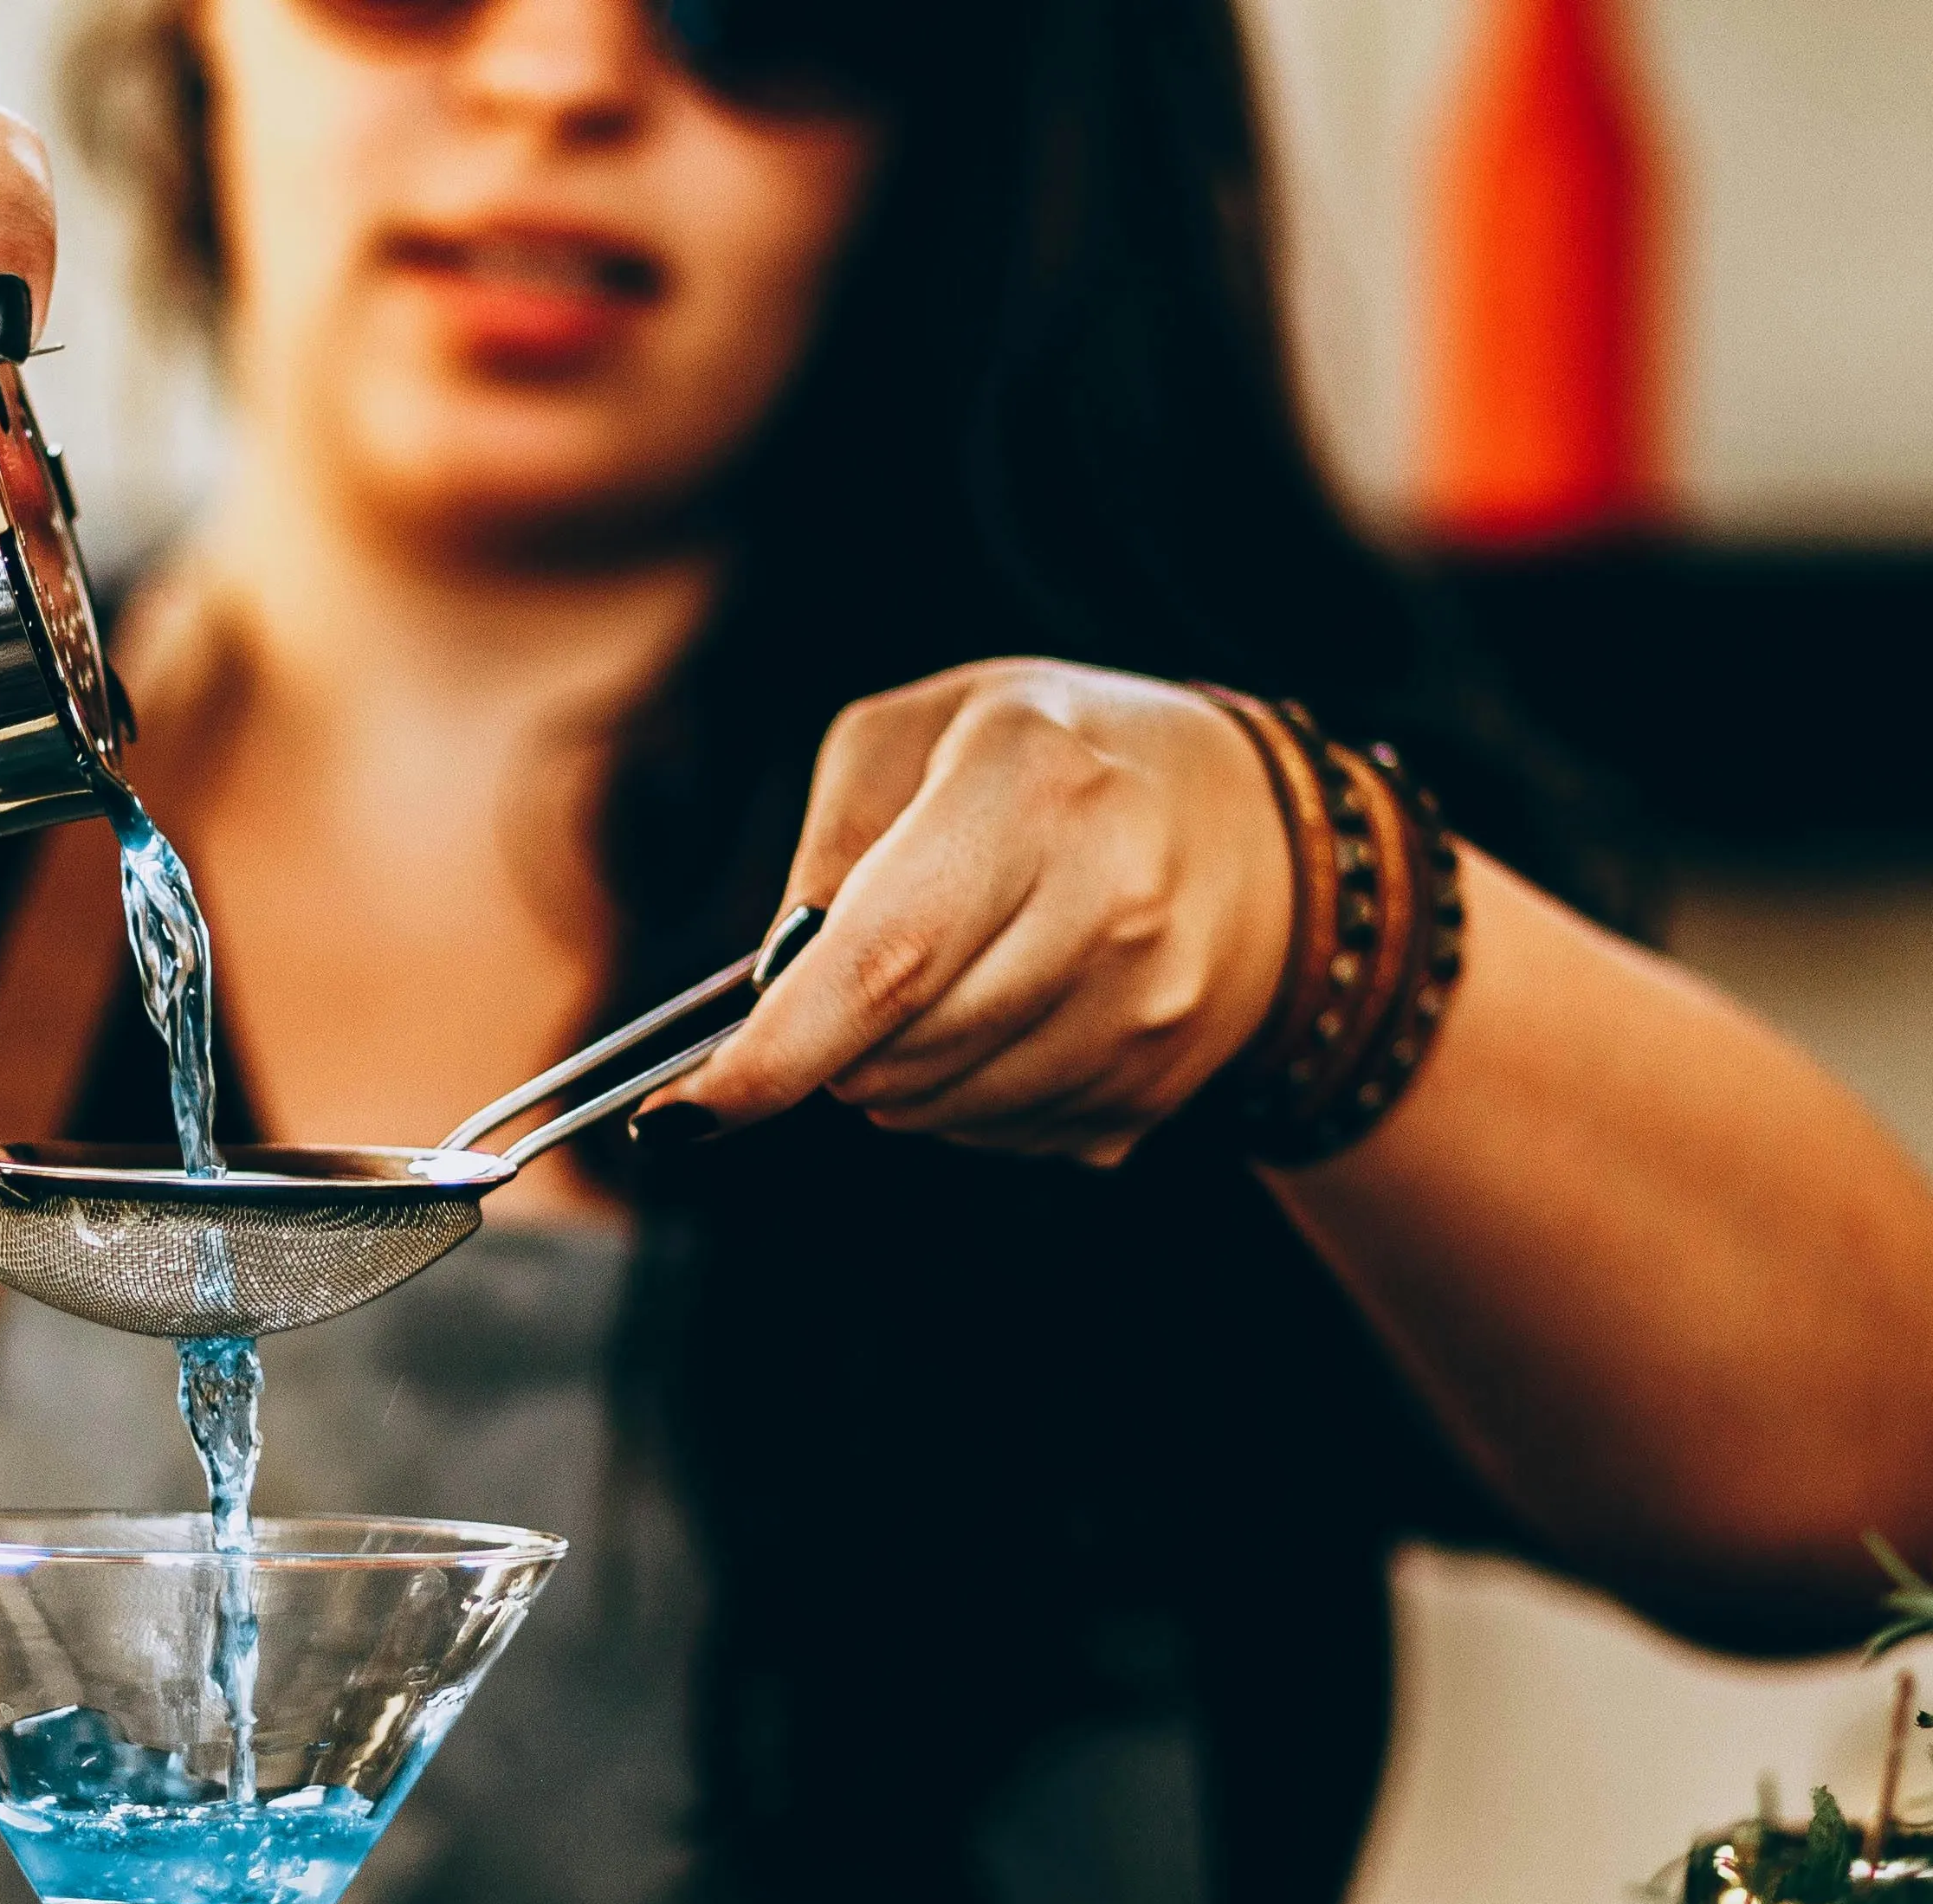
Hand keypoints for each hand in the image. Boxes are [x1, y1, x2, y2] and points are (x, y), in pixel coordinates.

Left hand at [645, 660, 1295, 1166]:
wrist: (1253, 822)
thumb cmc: (1049, 759)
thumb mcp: (917, 737)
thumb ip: (826, 849)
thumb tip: (773, 994)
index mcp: (1033, 786)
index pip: (884, 961)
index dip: (773, 1054)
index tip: (679, 1112)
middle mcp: (1111, 898)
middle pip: (898, 1053)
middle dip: (829, 1044)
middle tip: (852, 977)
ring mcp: (1149, 1006)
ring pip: (940, 1111)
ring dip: (897, 1073)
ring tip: (948, 980)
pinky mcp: (1160, 1084)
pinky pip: (1000, 1137)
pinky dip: (966, 1096)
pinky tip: (1010, 1014)